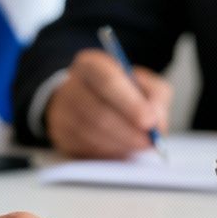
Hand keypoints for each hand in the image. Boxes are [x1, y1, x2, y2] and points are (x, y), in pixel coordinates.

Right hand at [45, 47, 171, 157]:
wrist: (89, 100)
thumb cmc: (122, 91)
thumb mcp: (145, 83)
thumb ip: (156, 96)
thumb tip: (156, 121)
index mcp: (91, 65)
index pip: (108, 82)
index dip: (130, 104)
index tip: (149, 122)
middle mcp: (71, 86)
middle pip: (99, 113)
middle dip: (128, 131)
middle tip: (149, 141)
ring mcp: (61, 113)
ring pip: (92, 134)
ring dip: (121, 143)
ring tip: (139, 144)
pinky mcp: (61, 136)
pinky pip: (85, 149)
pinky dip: (109, 152)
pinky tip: (122, 148)